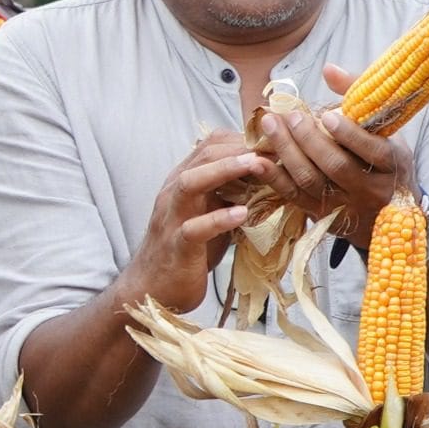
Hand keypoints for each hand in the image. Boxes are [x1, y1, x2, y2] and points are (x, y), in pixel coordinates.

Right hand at [122, 132, 266, 312]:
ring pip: (190, 183)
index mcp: (184, 182)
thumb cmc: (189, 250)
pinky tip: (241, 215)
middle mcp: (174, 194)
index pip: (210, 146)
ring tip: (255, 165)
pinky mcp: (177, 246)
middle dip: (238, 148)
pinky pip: (194, 229)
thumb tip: (269, 177)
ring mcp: (172, 219)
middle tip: (273, 146)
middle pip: (202, 157)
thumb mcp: (210, 213)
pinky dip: (217, 219)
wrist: (154, 287)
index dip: (242, 140)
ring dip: (224, 170)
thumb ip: (230, 193)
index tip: (274, 141)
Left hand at [249, 63, 416, 244]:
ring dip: (286, 152)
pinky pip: (294, 197)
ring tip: (270, 126)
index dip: (348, 134)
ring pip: (311, 181)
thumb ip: (358, 94)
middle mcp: (372, 189)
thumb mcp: (383, 127)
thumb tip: (329, 69)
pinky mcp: (322, 215)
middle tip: (289, 116)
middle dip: (308, 139)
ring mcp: (346, 206)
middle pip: (336, 166)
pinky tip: (257, 160)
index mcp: (392, 164)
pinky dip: (274, 178)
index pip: (373, 150)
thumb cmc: (382, 156)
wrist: (388, 208)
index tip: (326, 116)